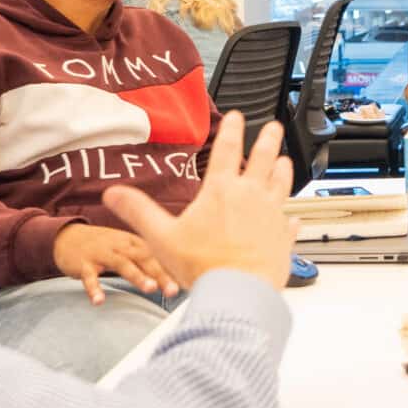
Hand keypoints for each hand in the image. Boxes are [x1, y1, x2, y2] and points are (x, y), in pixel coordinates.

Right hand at [53, 223, 180, 303]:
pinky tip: (99, 301)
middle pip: (145, 258)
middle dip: (161, 273)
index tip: (191, 280)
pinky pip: (89, 277)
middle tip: (175, 290)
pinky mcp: (83, 263)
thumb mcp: (127, 249)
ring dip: (137, 276)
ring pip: (122, 264)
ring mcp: (102, 253)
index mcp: (135, 242)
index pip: (158, 254)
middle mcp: (121, 245)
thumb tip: (174, 277)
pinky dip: (94, 288)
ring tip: (150, 289)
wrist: (66, 237)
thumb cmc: (104, 247)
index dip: (175, 267)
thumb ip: (148, 261)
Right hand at [103, 112, 297, 291]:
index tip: (236, 116)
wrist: (237, 290)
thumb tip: (114, 193)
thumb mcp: (162, 236)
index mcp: (221, 191)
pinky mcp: (283, 236)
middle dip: (268, 139)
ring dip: (283, 170)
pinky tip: (293, 219)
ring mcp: (271, 214)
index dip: (231, 129)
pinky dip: (291, 219)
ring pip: (282, 184)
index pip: (226, 150)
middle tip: (273, 127)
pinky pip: (289, 223)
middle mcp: (250, 196)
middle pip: (263, 158)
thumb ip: (139, 211)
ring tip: (285, 161)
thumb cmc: (203, 265)